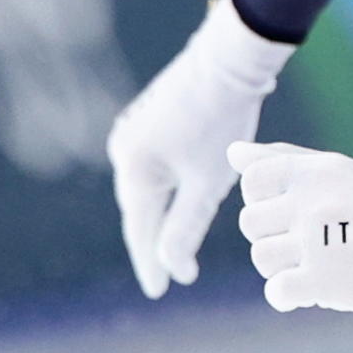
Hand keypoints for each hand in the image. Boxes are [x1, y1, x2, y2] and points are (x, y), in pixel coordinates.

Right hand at [108, 0, 294, 296]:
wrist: (228, 61)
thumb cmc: (222, 121)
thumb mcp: (208, 183)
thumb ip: (186, 227)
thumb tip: (171, 266)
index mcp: (134, 168)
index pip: (141, 230)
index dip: (151, 264)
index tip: (160, 291)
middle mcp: (123, 150)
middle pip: (140, 210)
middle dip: (153, 242)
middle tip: (165, 277)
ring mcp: (132, 132)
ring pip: (146, 188)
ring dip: (158, 215)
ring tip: (168, 246)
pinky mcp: (147, 120)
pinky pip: (152, 168)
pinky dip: (164, 190)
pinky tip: (175, 200)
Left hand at [234, 145, 352, 323]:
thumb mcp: (342, 173)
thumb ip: (286, 160)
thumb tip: (232, 153)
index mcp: (320, 170)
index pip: (253, 180)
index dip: (265, 200)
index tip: (293, 212)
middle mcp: (317, 202)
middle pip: (251, 222)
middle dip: (274, 236)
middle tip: (310, 244)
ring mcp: (320, 243)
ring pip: (262, 257)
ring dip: (281, 267)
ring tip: (314, 265)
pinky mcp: (328, 283)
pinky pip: (277, 291)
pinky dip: (287, 297)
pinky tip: (310, 292)